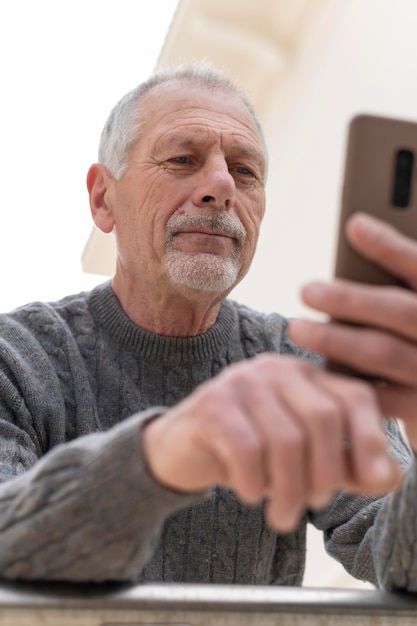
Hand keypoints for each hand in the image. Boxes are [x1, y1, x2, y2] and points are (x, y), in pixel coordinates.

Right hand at [143, 353, 399, 532]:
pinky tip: (251, 494)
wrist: (185, 446)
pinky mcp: (212, 404)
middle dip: (326, 473)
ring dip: (289, 490)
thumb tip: (389, 477)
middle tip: (316, 504)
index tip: (374, 481)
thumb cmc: (253, 450)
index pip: (354, 397)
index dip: (372, 440)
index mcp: (307, 375)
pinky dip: (255, 483)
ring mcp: (242, 382)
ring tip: (282, 515)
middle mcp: (278, 369)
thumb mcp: (307, 458)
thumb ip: (349, 466)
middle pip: (323, 418)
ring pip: (286, 440)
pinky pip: (246, 449)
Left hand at [288, 212, 416, 448]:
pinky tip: (313, 371)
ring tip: (297, 327)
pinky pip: (377, 396)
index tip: (354, 225)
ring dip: (335, 340)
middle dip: (349, 299)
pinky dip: (343, 383)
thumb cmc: (414, 338)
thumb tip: (355, 229)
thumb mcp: (411, 304)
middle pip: (399, 311)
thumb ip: (396, 278)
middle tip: (305, 290)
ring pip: (384, 353)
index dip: (391, 247)